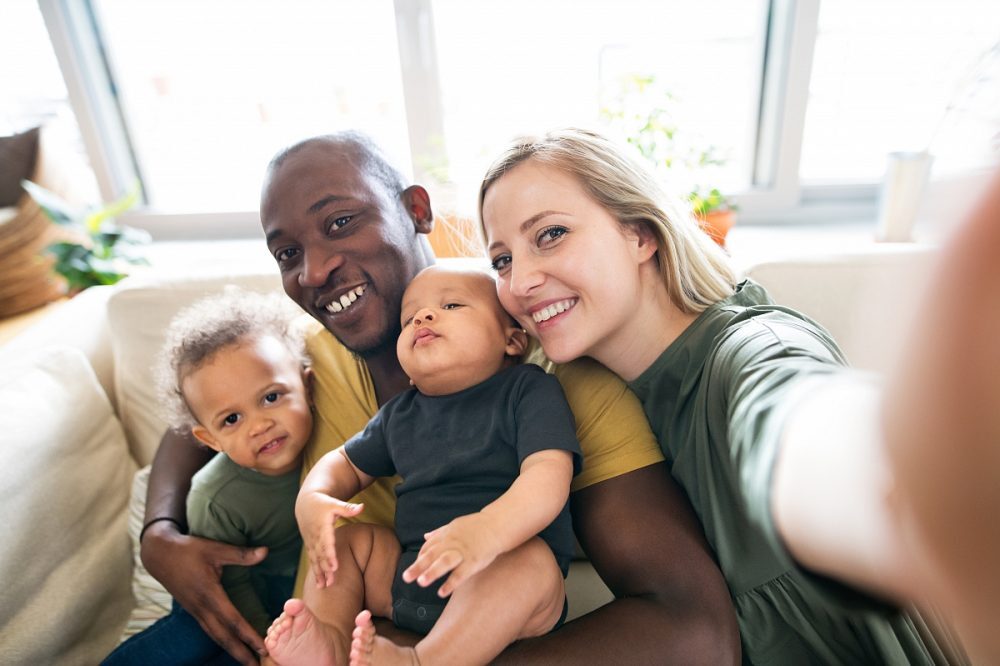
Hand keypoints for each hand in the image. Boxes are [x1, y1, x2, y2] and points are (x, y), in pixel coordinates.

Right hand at [140, 520, 267, 664]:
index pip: (233, 620)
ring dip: (231, 649)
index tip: (262, 648)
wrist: (159, 555)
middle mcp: (201, 607)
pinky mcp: (192, 610)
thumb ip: (241, 554)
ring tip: (246, 661)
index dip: (248, 635)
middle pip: (223, 636)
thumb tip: (266, 551)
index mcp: (209, 594)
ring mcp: (195, 610)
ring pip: (214, 636)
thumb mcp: (215, 548)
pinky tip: (230, 645)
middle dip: (240, 653)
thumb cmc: (188, 550)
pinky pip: (208, 629)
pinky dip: (221, 640)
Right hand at [296, 491, 363, 587]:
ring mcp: (311, 542)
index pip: (326, 543)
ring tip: (324, 586)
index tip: (335, 567)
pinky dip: (315, 572)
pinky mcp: (310, 545)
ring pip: (315, 560)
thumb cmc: (323, 503)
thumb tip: (362, 507)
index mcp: (322, 526)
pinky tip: (319, 584)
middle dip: (325, 569)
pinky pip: (312, 560)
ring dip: (319, 573)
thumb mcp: (335, 503)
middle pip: (321, 555)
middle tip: (332, 582)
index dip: (330, 555)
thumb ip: (348, 507)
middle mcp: (315, 536)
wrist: (306, 503)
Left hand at [403, 512, 502, 596]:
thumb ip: (439, 532)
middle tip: (406, 577)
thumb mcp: (455, 526)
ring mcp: (463, 552)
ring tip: (421, 583)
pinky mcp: (474, 561)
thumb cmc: (475, 527)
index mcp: (446, 535)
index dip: (420, 558)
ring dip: (432, 572)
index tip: (413, 569)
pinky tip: (441, 593)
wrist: (497, 525)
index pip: (428, 548)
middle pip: (432, 555)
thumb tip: (425, 536)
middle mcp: (452, 543)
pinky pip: (461, 573)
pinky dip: (451, 583)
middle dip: (418, 566)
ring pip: (445, 562)